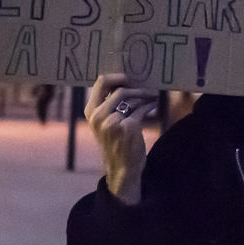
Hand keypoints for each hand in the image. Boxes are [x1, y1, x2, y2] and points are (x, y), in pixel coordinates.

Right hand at [84, 73, 158, 205]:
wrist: (122, 167)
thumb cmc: (115, 142)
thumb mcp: (104, 123)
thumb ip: (108, 104)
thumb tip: (124, 81)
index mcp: (90, 111)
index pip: (101, 82)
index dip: (117, 77)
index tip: (129, 78)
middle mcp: (98, 116)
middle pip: (120, 89)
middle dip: (137, 87)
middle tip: (148, 88)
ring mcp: (112, 122)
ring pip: (133, 99)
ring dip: (146, 96)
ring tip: (153, 96)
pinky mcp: (128, 127)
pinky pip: (142, 109)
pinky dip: (150, 105)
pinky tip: (153, 105)